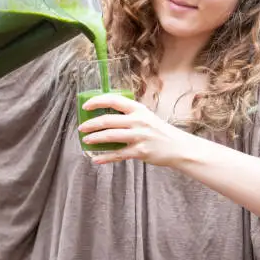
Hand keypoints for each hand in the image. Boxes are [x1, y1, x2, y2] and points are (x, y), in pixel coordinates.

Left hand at [78, 94, 197, 166]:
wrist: (178, 147)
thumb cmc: (158, 131)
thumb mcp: (146, 116)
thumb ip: (129, 115)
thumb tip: (105, 116)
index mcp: (138, 109)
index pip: (114, 100)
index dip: (97, 101)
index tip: (86, 106)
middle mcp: (138, 121)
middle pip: (108, 120)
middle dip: (91, 124)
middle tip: (81, 128)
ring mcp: (139, 136)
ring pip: (110, 136)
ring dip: (95, 139)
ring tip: (86, 140)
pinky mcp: (140, 152)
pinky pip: (118, 154)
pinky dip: (105, 157)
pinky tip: (96, 159)